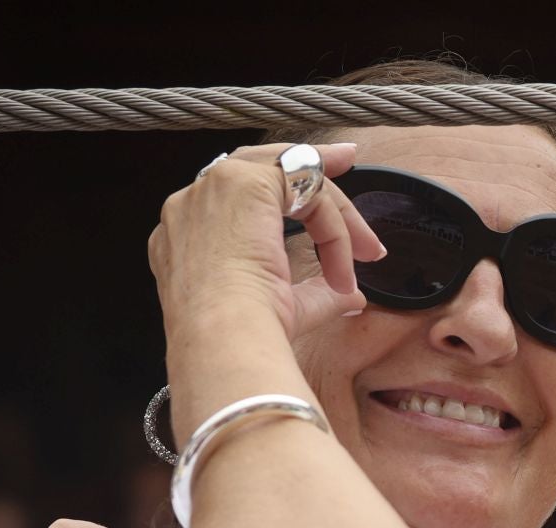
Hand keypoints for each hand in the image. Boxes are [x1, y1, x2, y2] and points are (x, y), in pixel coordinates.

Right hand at [148, 141, 386, 403]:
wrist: (224, 341)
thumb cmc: (241, 338)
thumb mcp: (282, 309)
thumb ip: (315, 295)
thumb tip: (351, 296)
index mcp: (187, 238)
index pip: (235, 197)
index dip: (280, 192)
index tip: (317, 195)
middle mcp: (190, 207)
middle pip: (256, 165)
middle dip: (306, 162)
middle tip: (346, 158)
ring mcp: (211, 189)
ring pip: (288, 177)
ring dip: (336, 211)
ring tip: (368, 243)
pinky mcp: (243, 184)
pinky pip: (307, 190)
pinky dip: (335, 228)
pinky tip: (347, 261)